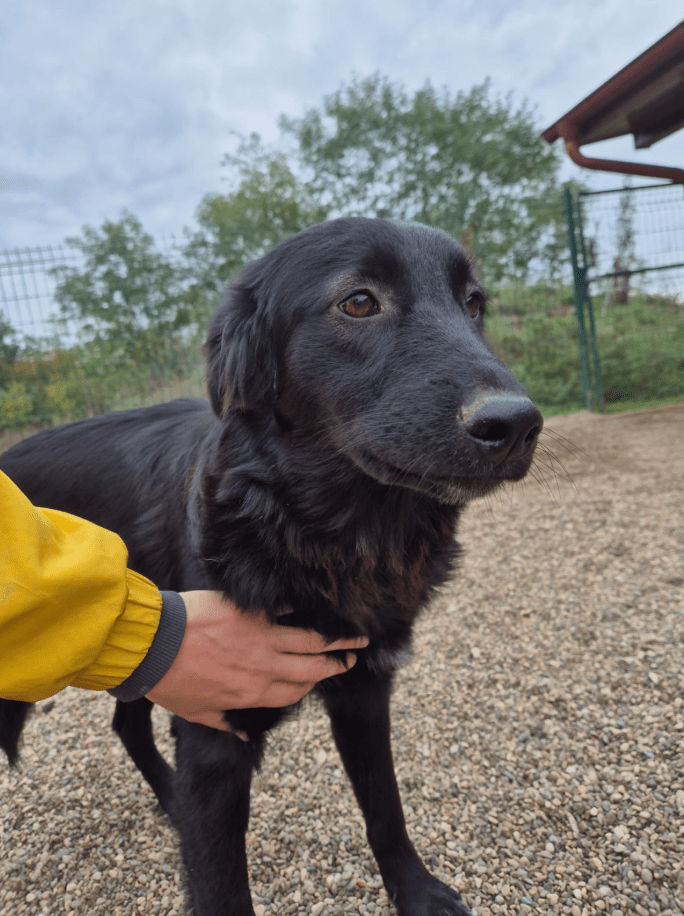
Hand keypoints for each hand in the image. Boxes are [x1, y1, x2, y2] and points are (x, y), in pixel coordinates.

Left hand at [146, 591, 368, 731]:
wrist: (152, 647)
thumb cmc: (169, 681)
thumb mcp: (197, 713)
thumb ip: (226, 724)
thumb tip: (246, 737)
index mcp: (252, 693)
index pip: (294, 692)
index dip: (311, 685)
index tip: (322, 677)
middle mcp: (264, 667)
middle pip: (312, 667)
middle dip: (336, 662)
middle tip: (353, 656)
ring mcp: (261, 638)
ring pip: (311, 639)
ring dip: (337, 638)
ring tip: (356, 635)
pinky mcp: (252, 613)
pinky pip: (287, 610)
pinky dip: (306, 607)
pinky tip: (321, 604)